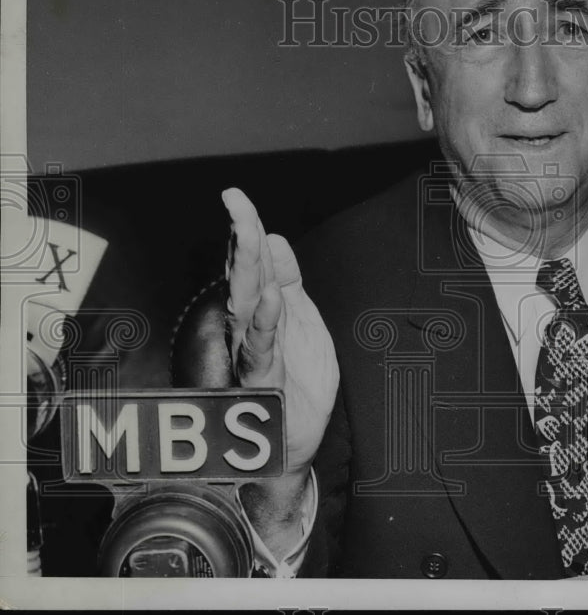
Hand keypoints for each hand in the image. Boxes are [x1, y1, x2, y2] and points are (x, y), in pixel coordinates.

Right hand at [222, 188, 338, 475]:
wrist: (295, 441)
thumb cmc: (297, 380)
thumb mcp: (302, 320)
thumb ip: (288, 281)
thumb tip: (274, 238)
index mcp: (261, 310)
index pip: (249, 263)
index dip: (244, 228)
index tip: (234, 196)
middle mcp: (250, 328)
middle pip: (245, 276)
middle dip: (242, 236)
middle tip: (236, 202)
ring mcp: (254, 354)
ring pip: (247, 305)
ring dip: (247, 269)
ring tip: (249, 234)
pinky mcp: (265, 382)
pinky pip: (263, 349)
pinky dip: (266, 322)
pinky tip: (272, 297)